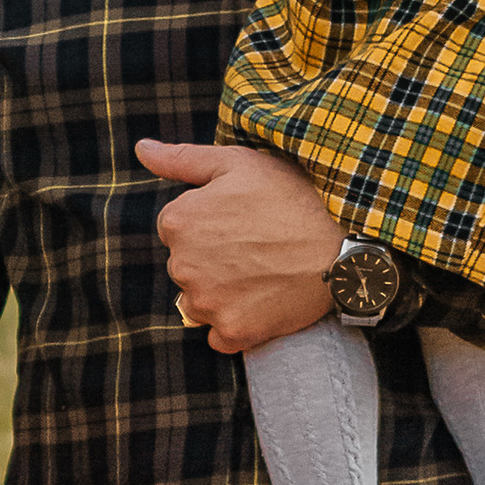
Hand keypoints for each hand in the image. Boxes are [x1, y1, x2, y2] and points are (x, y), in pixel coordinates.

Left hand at [134, 139, 344, 354]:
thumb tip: (142, 149)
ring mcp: (207, 303)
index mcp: (178, 223)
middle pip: (186, 266)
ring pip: (200, 302)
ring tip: (262, 273)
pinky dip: (237, 323)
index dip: (210, 223)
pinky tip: (264, 301)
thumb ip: (182, 159)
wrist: (342, 243)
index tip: (242, 221)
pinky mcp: (232, 332)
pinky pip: (220, 335)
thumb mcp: (237, 162)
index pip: (177, 229)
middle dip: (212, 258)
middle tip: (257, 246)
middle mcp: (182, 266)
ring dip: (221, 292)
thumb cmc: (292, 196)